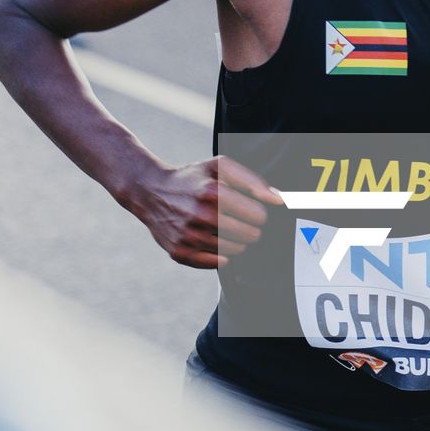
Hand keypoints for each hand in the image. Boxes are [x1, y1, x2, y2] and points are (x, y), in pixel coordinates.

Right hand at [130, 156, 282, 268]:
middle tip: (238, 219)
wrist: (151, 192)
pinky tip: (214, 239)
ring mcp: (188, 237)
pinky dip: (221, 254)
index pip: (259, 215)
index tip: (249, 208)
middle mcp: (200, 216)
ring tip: (224, 227)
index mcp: (213, 192)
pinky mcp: (179, 253)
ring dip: (236, 241)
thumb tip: (278, 200)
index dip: (258, 212)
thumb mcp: (220, 167)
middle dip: (250, 228)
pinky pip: (216, 264)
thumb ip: (252, 180)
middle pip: (250, 235)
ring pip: (235, 250)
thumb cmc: (193, 178)